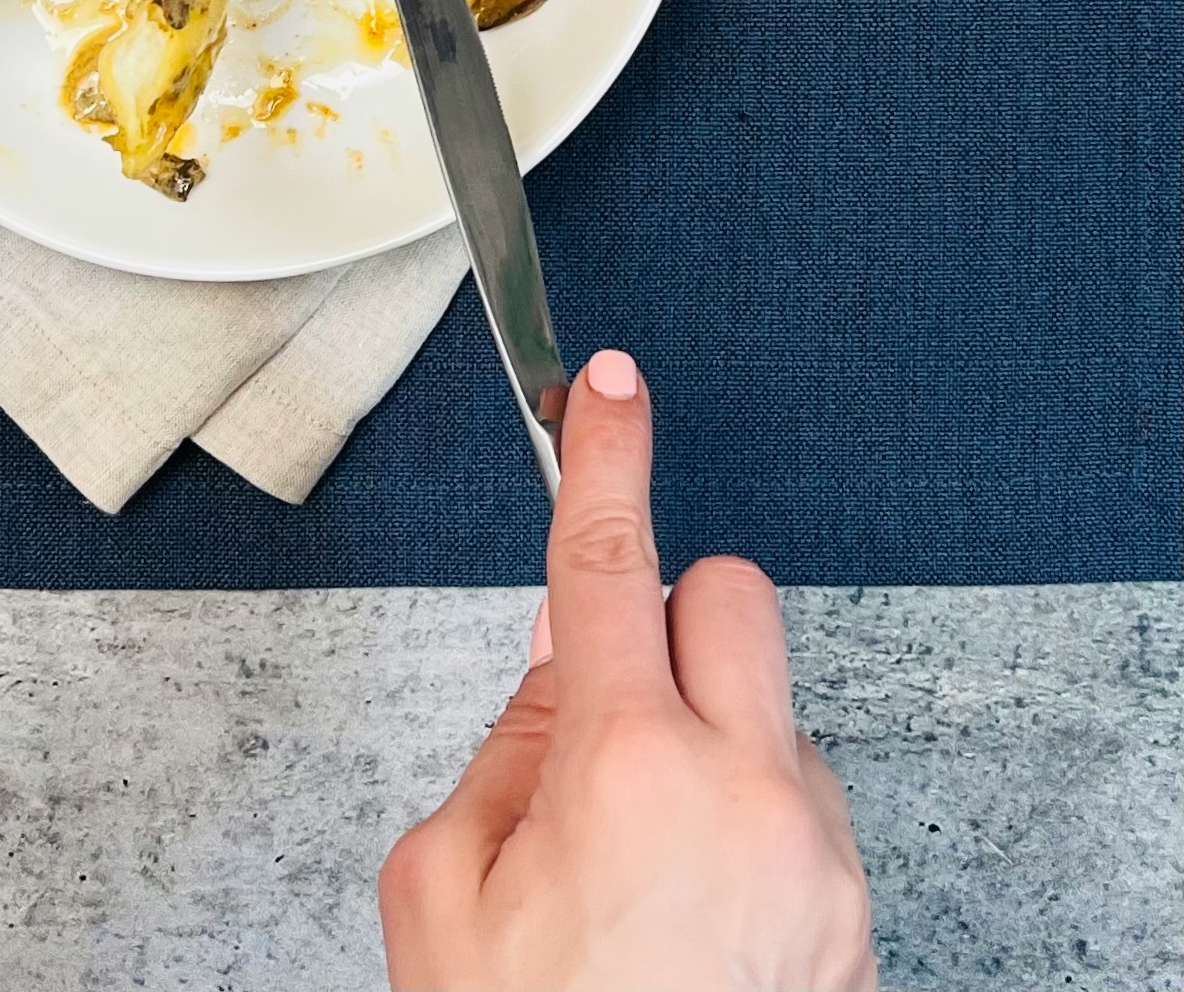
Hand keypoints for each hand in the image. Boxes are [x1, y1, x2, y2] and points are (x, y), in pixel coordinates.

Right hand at [378, 351, 875, 991]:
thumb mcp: (439, 893)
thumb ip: (496, 754)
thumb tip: (554, 677)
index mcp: (623, 766)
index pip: (609, 559)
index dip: (607, 451)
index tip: (613, 383)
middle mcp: (745, 791)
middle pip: (731, 593)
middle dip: (667, 616)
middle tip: (610, 702)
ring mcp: (817, 852)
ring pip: (769, 706)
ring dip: (708, 736)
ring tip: (642, 862)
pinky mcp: (855, 907)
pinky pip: (803, 797)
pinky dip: (748, 815)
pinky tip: (693, 912)